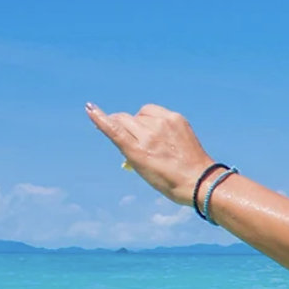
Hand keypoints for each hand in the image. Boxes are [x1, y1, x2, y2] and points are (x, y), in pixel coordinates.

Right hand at [85, 103, 216, 206]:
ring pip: (139, 114)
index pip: (114, 129)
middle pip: (123, 119)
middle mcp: (149, 135)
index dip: (100, 118)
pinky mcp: (176, 118)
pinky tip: (159, 129)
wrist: (199, 179)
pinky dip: (152, 117)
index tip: (90, 108)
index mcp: (138, 151)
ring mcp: (164, 124)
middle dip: (121, 124)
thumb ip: (128, 149)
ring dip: (138, 121)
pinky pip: (154, 111)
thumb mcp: (141, 169)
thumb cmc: (167, 180)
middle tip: (129, 134)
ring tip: (150, 136)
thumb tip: (118, 132)